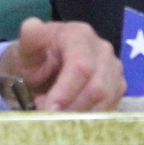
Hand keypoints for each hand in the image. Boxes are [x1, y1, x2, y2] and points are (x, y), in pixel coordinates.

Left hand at [0, 18, 124, 110]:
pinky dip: (88, 119)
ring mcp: (113, 68)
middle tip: (46, 116)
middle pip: (96, 87)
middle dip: (70, 108)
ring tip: (55, 116)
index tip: (47, 109)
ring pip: (105, 101)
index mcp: (80, 35)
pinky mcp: (117, 86)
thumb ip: (29, 39)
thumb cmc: (35, 58)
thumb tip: (32, 26)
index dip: (66, 92)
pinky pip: (109, 108)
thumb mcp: (26, 48)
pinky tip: (69, 117)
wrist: (44, 66)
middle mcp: (103, 50)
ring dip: (78, 116)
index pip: (81, 67)